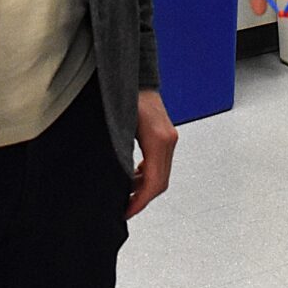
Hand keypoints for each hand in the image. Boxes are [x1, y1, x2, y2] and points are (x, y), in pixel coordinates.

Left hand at [125, 89, 176, 217]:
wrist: (134, 75)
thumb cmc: (123, 95)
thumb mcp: (118, 128)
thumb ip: (121, 155)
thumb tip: (117, 183)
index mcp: (158, 139)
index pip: (154, 182)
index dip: (140, 202)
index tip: (126, 212)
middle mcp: (168, 139)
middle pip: (161, 182)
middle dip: (142, 199)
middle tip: (123, 209)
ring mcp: (169, 137)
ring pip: (161, 174)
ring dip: (144, 187)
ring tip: (124, 194)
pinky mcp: (166, 135)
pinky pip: (160, 163)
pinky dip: (147, 174)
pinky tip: (132, 175)